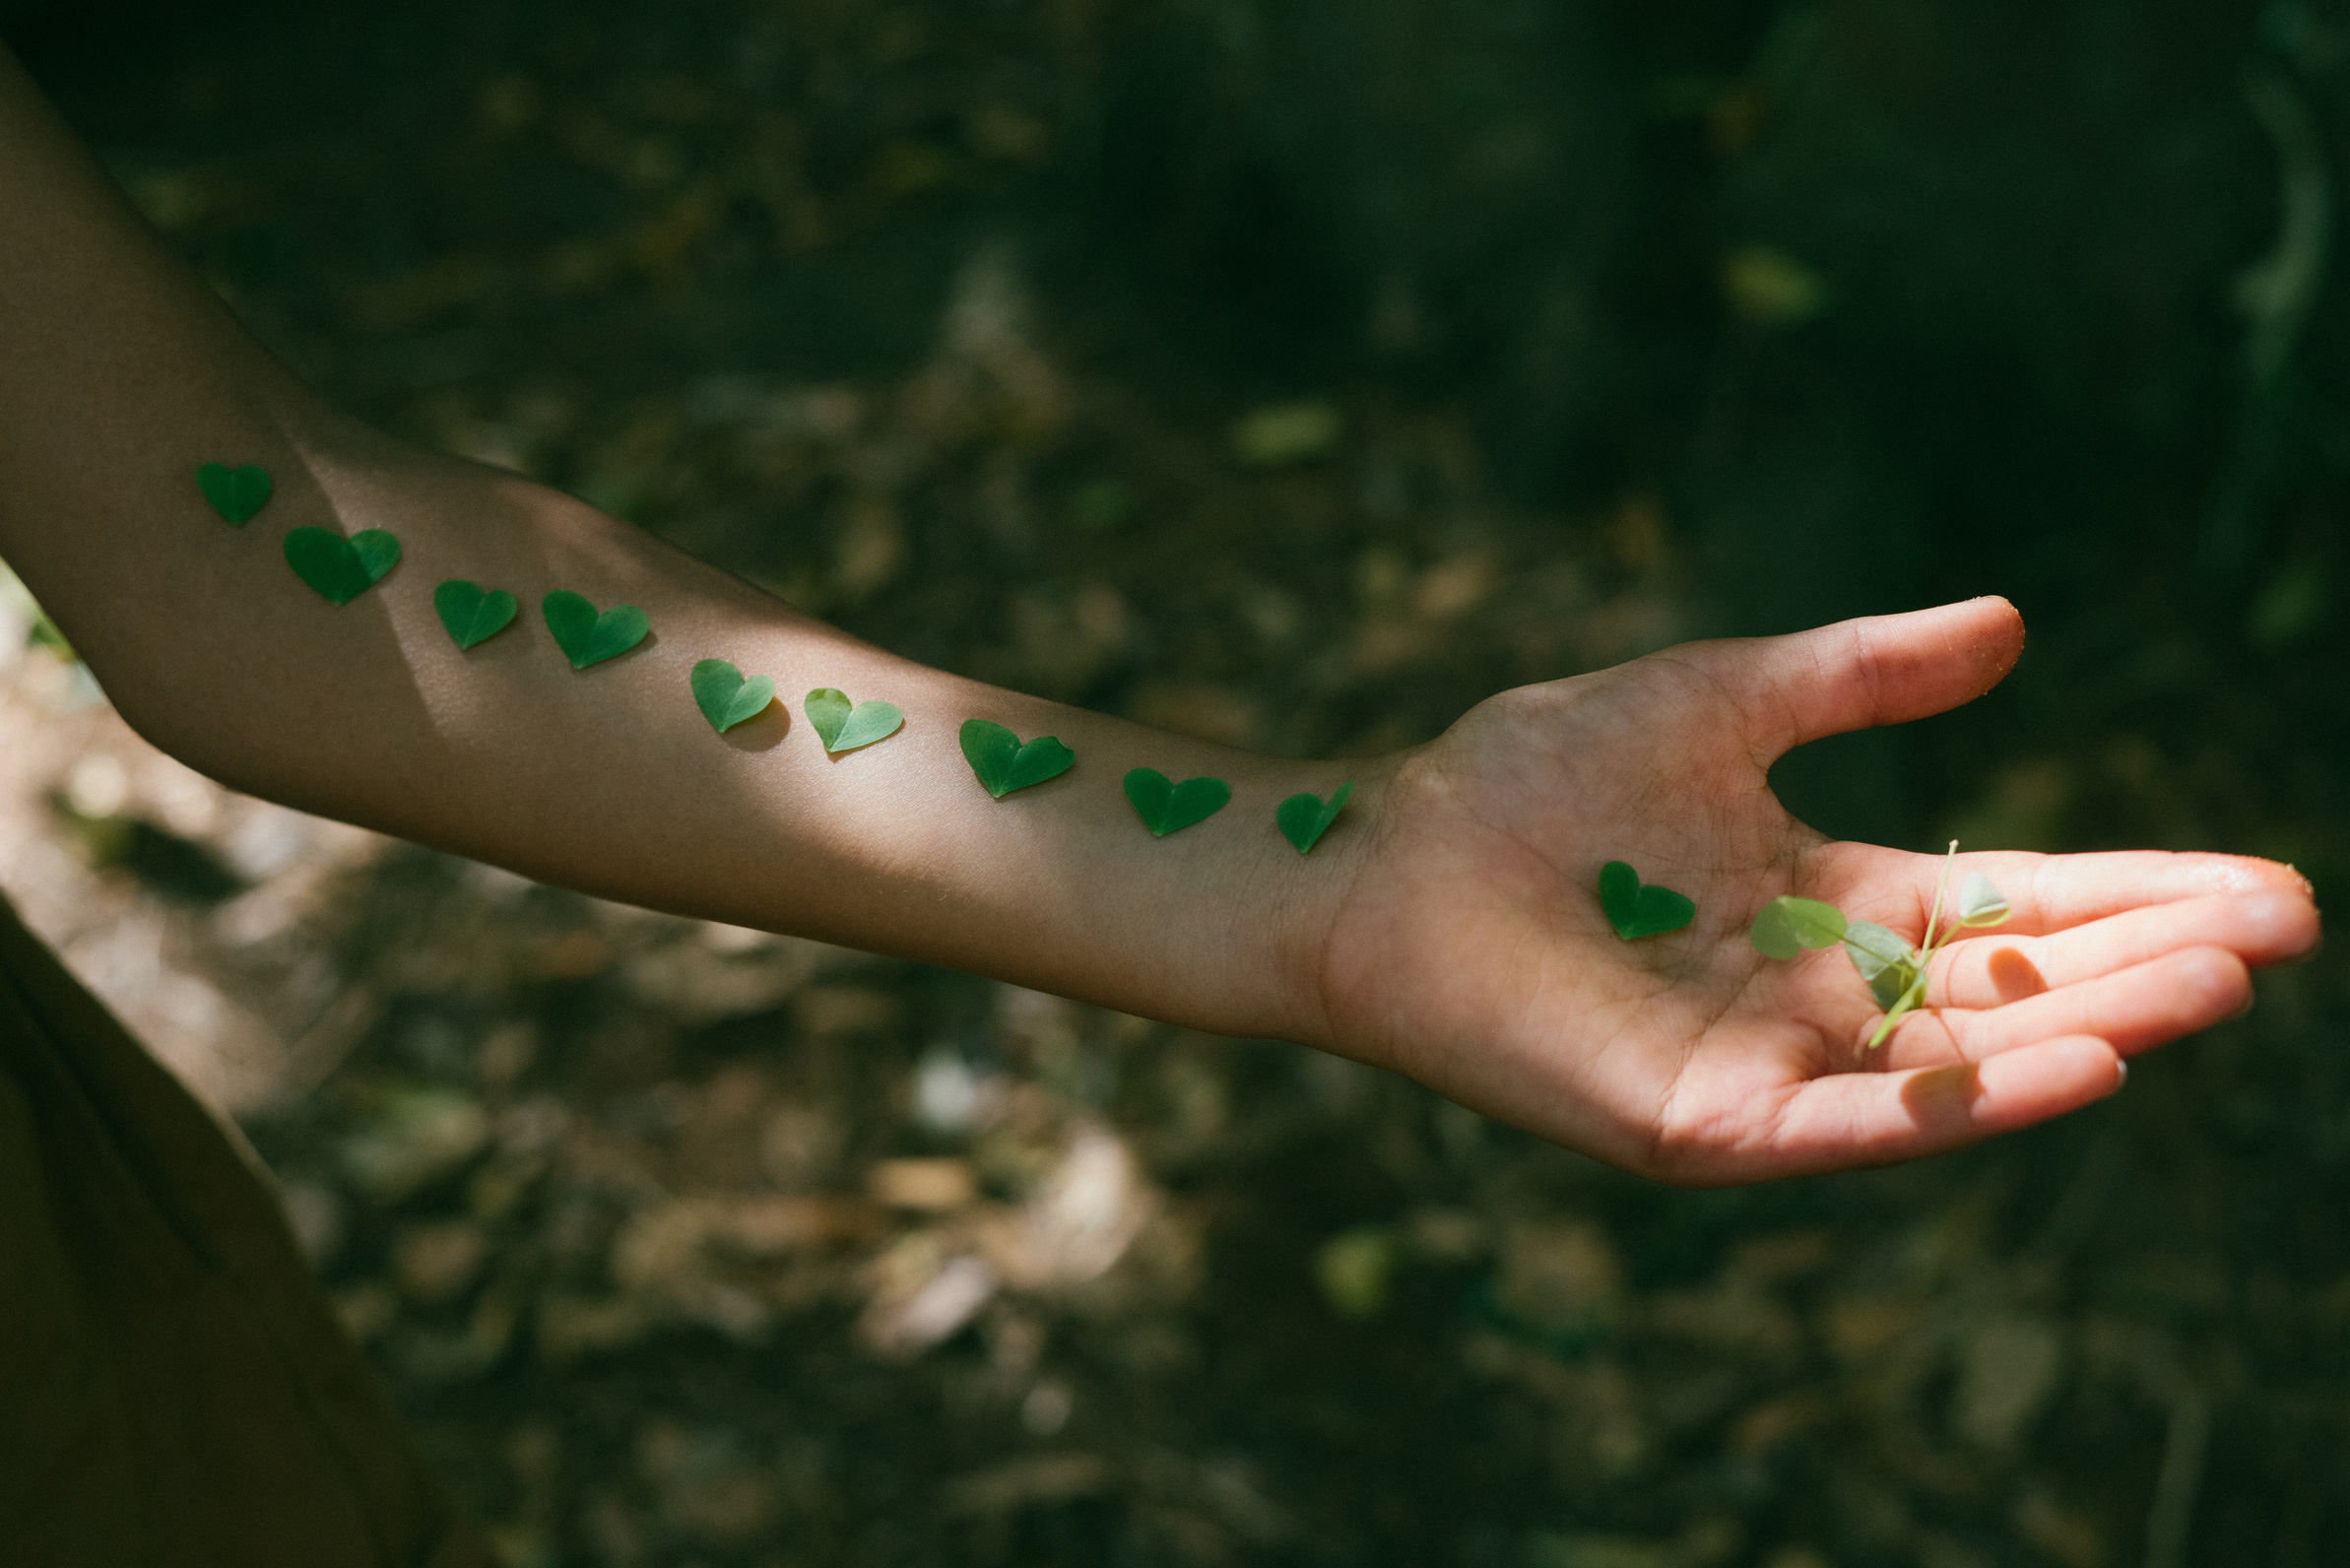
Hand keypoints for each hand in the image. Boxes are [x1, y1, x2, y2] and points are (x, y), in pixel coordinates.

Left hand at [1319, 598, 2319, 1183]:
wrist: (1381, 855)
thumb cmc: (1527, 783)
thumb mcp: (1721, 702)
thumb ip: (1858, 675)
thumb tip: (2013, 625)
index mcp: (1827, 900)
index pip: (2012, 905)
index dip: (2131, 892)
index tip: (2261, 882)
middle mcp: (1816, 994)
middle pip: (2013, 988)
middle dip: (2145, 960)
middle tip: (2281, 930)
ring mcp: (1768, 1066)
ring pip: (1962, 1062)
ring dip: (2094, 1026)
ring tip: (2216, 984)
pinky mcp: (1709, 1122)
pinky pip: (1863, 1123)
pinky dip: (1971, 1100)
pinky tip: (2080, 1063)